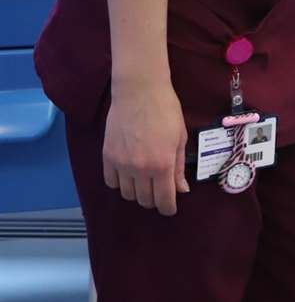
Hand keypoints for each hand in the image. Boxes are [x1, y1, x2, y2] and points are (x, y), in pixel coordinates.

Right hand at [103, 78, 189, 215]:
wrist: (139, 92)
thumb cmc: (166, 111)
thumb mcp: (180, 138)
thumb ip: (178, 166)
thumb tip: (182, 190)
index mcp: (162, 165)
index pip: (164, 200)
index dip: (168, 208)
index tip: (170, 209)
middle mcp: (140, 169)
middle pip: (144, 200)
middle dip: (154, 200)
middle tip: (159, 192)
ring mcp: (121, 164)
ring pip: (126, 194)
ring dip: (137, 192)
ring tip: (144, 182)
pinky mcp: (107, 157)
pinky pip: (111, 182)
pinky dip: (120, 183)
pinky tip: (128, 174)